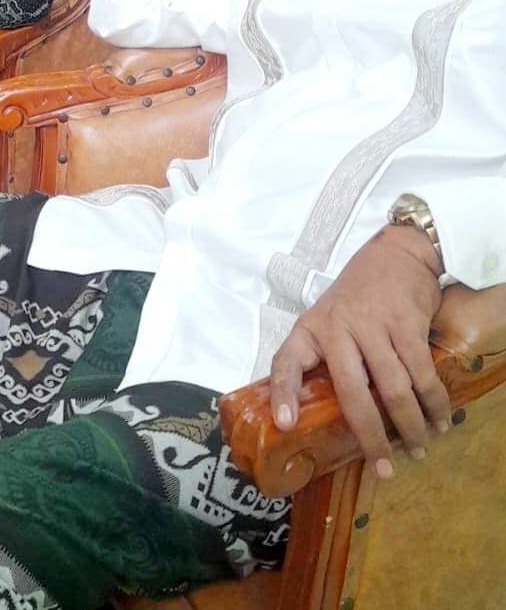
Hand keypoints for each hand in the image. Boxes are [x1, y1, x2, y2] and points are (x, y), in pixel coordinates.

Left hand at [269, 225, 449, 477]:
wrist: (395, 254)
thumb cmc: (357, 296)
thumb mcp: (329, 318)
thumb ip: (327, 357)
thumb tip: (324, 412)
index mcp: (311, 329)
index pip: (286, 360)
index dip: (283, 393)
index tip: (284, 424)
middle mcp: (337, 328)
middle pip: (352, 393)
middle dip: (370, 436)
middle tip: (383, 468)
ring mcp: (373, 324)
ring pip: (393, 389)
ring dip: (410, 425)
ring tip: (417, 449)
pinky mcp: (405, 322)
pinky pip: (421, 373)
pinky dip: (433, 401)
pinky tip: (439, 419)